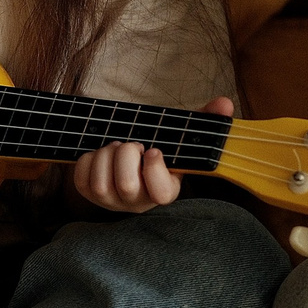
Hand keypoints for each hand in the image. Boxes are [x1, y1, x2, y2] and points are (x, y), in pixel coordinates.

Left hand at [70, 96, 233, 212]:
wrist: (128, 161)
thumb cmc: (157, 148)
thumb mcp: (179, 135)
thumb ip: (203, 120)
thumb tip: (225, 104)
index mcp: (165, 190)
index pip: (161, 194)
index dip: (154, 170)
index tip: (153, 150)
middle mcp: (139, 203)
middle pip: (125, 185)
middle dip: (126, 154)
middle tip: (132, 145)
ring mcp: (112, 202)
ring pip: (101, 183)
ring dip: (106, 156)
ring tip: (116, 148)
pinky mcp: (89, 195)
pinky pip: (82, 179)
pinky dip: (88, 160)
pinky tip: (100, 155)